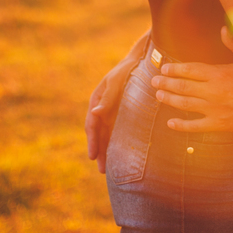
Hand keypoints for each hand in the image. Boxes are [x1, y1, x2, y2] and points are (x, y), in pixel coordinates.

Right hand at [85, 54, 140, 172]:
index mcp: (97, 101)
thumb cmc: (126, 70)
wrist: (140, 61)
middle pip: (99, 134)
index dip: (92, 141)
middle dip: (100, 151)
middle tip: (102, 170)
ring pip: (108, 135)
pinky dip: (118, 143)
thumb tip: (95, 114)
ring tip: (109, 169)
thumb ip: (107, 98)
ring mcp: (113, 113)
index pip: (92, 125)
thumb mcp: (116, 81)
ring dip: (108, 151)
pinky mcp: (124, 114)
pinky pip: (119, 131)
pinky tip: (121, 155)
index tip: (93, 156)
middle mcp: (103, 109)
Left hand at [149, 26, 232, 132]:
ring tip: (159, 95)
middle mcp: (213, 92)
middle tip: (154, 81)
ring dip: (170, 99)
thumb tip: (223, 29)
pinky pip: (195, 126)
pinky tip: (170, 123)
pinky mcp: (220, 125)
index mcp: (219, 74)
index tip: (164, 68)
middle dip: (166, 83)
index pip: (190, 70)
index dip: (175, 69)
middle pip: (183, 87)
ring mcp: (215, 110)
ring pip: (185, 105)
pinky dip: (181, 125)